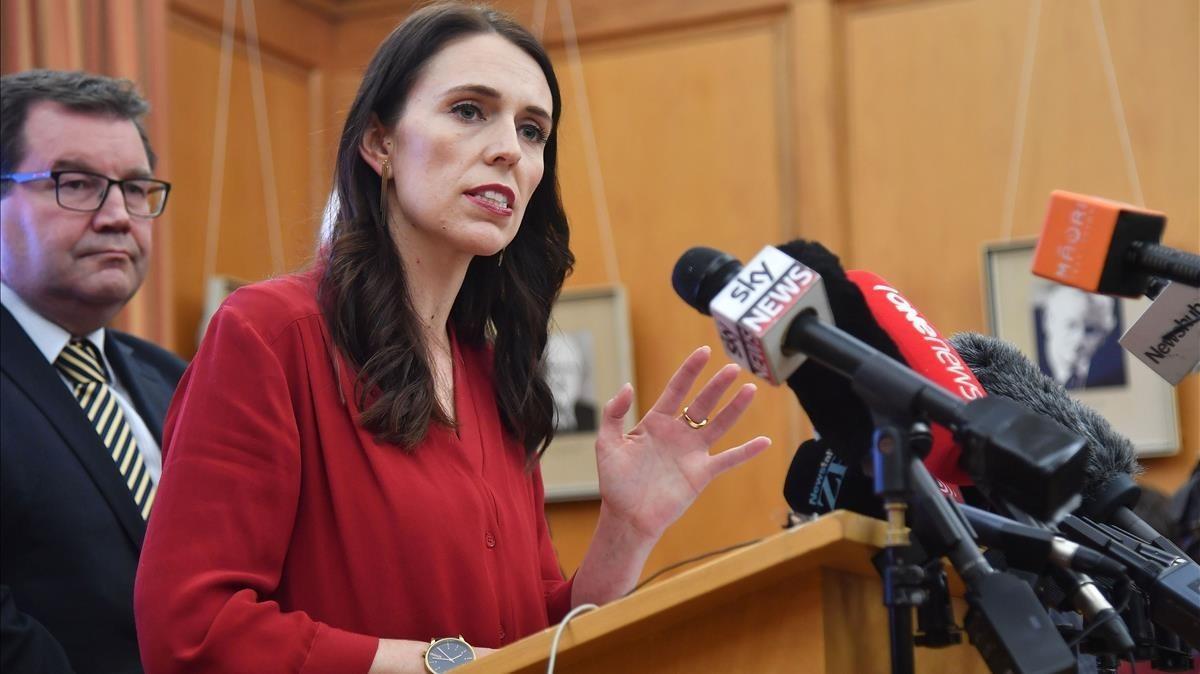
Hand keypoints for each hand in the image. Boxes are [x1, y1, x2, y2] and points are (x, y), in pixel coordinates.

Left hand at [594, 346, 770, 540]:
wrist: (627, 517)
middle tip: (733, 368)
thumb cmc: (615, 482)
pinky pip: (728, 459)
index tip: (704, 352)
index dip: (690, 370)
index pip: (676, 389)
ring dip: (735, 408)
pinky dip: (746, 451)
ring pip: (719, 424)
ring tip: (750, 389)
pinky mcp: (701, 473)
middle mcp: (677, 433)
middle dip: (717, 385)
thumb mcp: (607, 443)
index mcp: (655, 422)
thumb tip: (627, 386)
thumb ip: (614, 414)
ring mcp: (692, 452)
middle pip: (702, 403)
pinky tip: (764, 441)